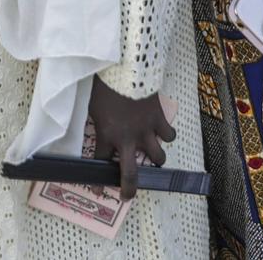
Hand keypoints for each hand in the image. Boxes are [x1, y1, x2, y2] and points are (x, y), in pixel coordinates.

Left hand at [88, 79, 174, 200]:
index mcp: (107, 134)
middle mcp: (127, 139)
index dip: (97, 178)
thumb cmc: (105, 83)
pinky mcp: (159, 119)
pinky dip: (167, 135)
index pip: (100, 162)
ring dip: (155, 159)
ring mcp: (146, 130)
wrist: (127, 67)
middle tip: (127, 195)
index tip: (96, 188)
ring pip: (157, 158)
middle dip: (129, 188)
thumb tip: (93, 125)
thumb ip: (97, 120)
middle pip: (130, 174)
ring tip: (152, 157)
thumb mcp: (93, 104)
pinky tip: (162, 131)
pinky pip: (169, 135)